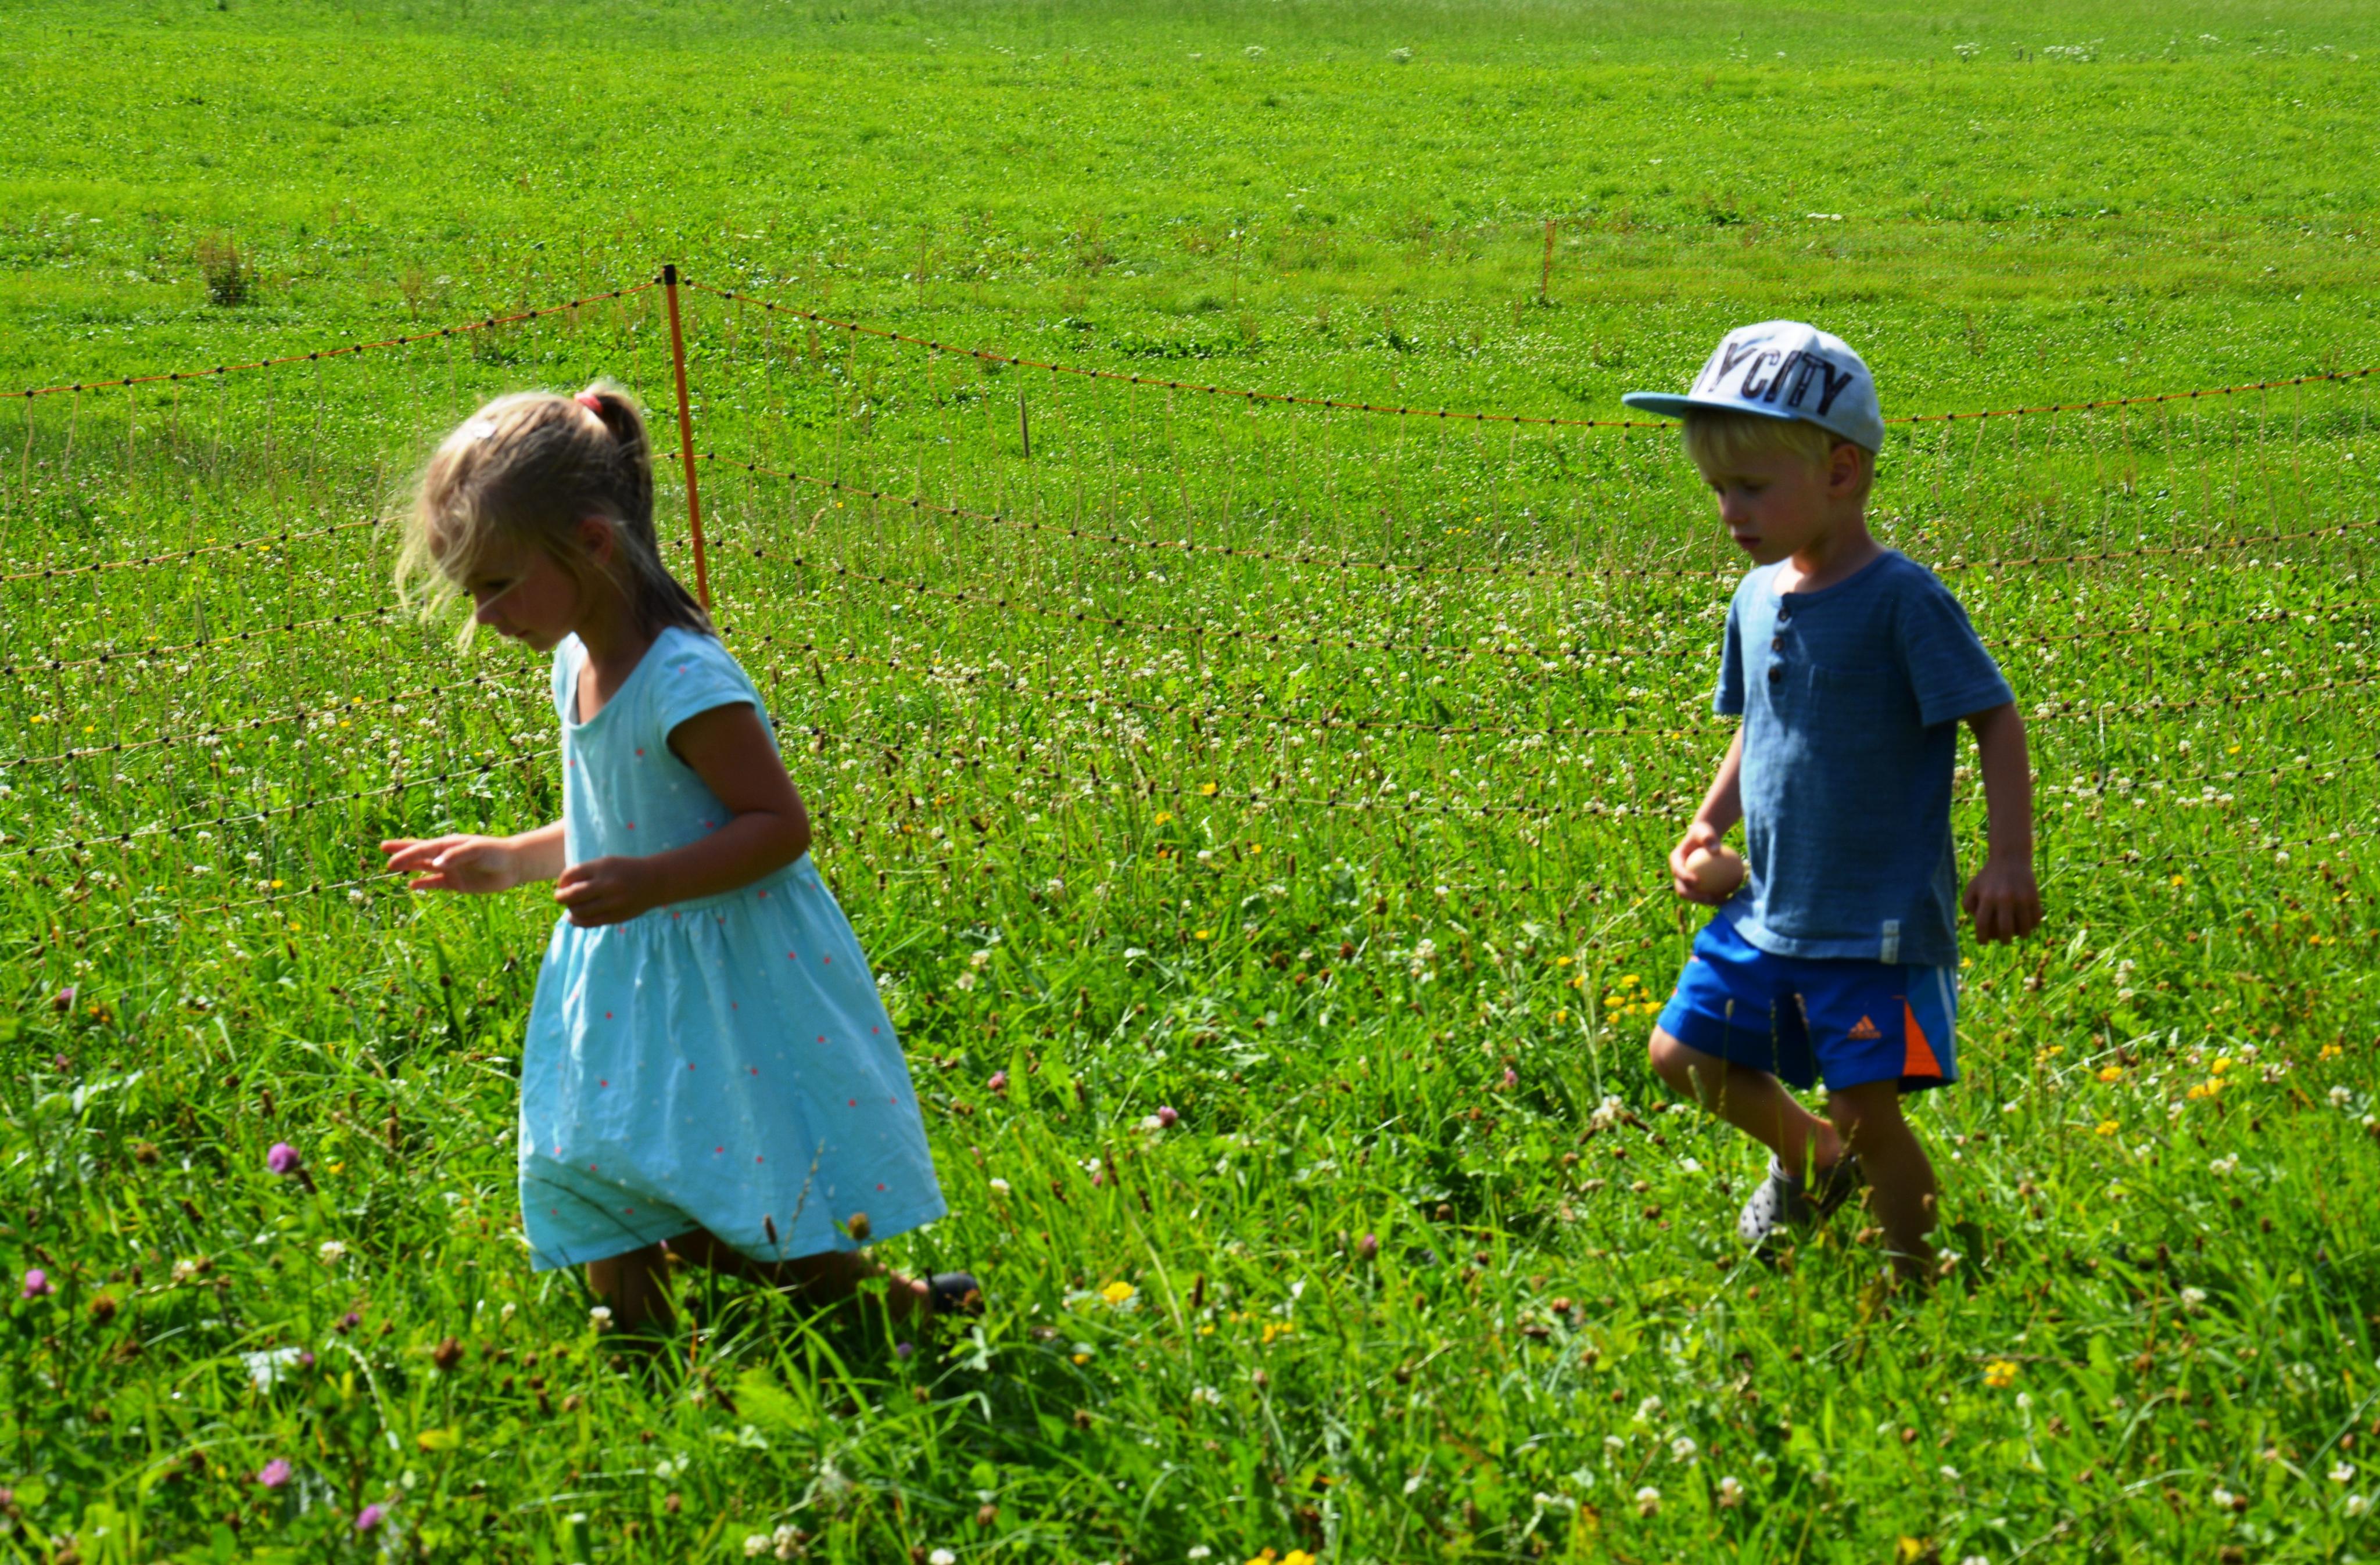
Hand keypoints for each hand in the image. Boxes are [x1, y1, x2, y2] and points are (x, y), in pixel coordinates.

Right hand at [381, 835, 519, 893]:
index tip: (390, 857)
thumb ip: (457, 856)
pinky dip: (424, 884)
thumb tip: (436, 864)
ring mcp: (451, 869)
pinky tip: (412, 885)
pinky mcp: (457, 883)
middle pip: (420, 853)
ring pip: (425, 867)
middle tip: (383, 848)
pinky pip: (436, 883)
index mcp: (449, 844)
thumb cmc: (496, 853)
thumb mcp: (477, 850)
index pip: (423, 848)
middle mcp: (447, 856)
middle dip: (402, 851)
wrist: (513, 866)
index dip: (405, 852)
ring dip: (410, 866)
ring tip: (392, 867)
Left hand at [554, 855, 661, 926]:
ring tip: (570, 907)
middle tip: (559, 898)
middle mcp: (607, 884)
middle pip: (572, 894)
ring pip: (579, 910)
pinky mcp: (616, 916)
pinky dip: (577, 921)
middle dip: (561, 897)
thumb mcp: (607, 863)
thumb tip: (562, 887)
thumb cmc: (626, 871)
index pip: (571, 874)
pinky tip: (573, 918)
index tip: (562, 884)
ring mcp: (612, 902)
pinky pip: (590, 922)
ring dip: (570, 909)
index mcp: (603, 867)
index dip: (562, 881)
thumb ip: (587, 873)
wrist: (655, 881)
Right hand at [1669, 819, 1725, 904]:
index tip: (1697, 881)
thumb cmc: (1705, 833)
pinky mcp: (1697, 885)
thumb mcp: (1705, 831)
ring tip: (1722, 900)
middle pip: (1682, 889)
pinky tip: (1729, 897)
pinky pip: (1705, 892)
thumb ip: (1708, 838)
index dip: (1684, 878)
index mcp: (1675, 860)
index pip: (1677, 871)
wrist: (1706, 838)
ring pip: (1694, 895)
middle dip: (1694, 897)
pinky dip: (1715, 896)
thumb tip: (1716, 850)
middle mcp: (1678, 873)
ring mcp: (1687, 881)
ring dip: (1707, 901)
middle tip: (1709, 897)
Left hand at [1963, 853, 2042, 943]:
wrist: (2010, 859)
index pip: (1982, 925)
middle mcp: (2004, 899)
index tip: (1984, 942)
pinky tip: (2027, 923)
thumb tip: (1979, 927)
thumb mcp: (1973, 888)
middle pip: (2004, 930)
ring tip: (2017, 933)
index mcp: (1986, 897)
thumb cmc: (1988, 878)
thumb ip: (1968, 906)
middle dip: (2003, 940)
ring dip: (2020, 935)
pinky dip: (2032, 926)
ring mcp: (2021, 898)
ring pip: (2023, 928)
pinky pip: (2036, 920)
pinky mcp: (2034, 897)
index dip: (1982, 938)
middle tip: (2003, 939)